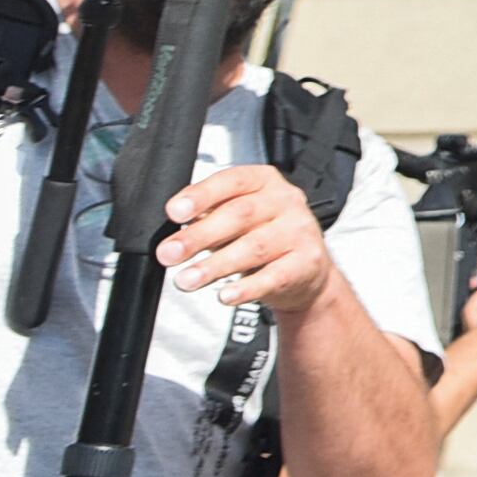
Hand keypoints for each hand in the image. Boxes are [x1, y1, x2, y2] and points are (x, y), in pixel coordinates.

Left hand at [162, 161, 342, 315]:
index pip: (232, 181)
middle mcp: (285, 201)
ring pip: (254, 248)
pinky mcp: (308, 263)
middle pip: (240, 215)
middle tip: (169, 253)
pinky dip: (246, 288)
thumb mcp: (236, 218)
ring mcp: (299, 232)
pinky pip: (273, 277)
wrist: (306, 269)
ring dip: (215, 266)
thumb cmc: (263, 236)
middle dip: (199, 236)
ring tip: (187, 280)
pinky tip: (225, 294)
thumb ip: (206, 215)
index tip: (174, 212)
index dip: (202, 196)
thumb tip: (172, 225)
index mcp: (264, 181)